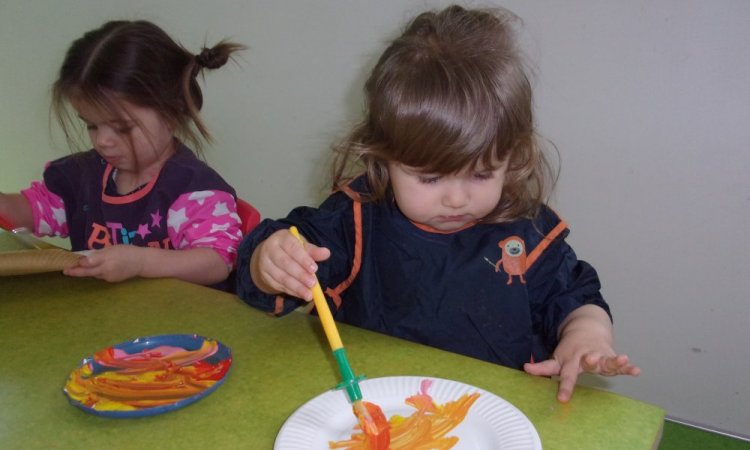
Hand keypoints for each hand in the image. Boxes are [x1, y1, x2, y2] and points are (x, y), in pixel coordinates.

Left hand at [63, 245, 144, 281]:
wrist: (142, 262)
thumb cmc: (127, 251)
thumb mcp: (112, 249)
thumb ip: (97, 255)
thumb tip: (82, 259)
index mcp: (107, 260)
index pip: (89, 264)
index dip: (78, 265)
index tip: (68, 264)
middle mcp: (107, 270)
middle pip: (88, 272)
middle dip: (76, 272)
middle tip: (64, 271)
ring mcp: (109, 277)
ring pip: (94, 274)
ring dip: (86, 272)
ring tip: (77, 268)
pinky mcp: (112, 281)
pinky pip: (100, 276)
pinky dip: (96, 272)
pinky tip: (99, 268)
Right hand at [250, 228, 330, 299]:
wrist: (269, 255)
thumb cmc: (290, 248)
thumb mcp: (301, 245)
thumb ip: (313, 251)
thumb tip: (326, 253)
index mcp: (281, 238)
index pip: (292, 248)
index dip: (303, 259)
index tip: (314, 269)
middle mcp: (270, 250)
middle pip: (285, 263)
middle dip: (300, 274)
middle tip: (313, 283)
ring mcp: (265, 264)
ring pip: (281, 277)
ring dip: (296, 287)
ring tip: (309, 294)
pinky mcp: (265, 277)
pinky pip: (279, 286)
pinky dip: (292, 291)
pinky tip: (301, 295)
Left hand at [523, 305, 640, 401]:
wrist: (586, 329)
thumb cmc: (570, 350)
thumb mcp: (556, 357)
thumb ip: (543, 367)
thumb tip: (524, 368)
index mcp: (570, 360)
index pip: (565, 374)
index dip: (563, 386)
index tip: (563, 399)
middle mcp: (585, 357)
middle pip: (588, 362)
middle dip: (590, 361)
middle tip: (591, 360)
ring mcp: (599, 355)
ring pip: (607, 360)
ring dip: (614, 360)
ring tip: (623, 359)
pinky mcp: (610, 355)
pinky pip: (619, 363)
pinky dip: (628, 366)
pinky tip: (636, 370)